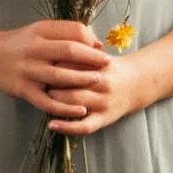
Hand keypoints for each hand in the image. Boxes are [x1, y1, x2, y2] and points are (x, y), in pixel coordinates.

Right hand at [0, 19, 112, 120]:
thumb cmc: (20, 44)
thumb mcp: (40, 30)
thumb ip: (66, 32)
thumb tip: (96, 43)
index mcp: (39, 32)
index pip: (71, 32)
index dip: (90, 40)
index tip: (101, 50)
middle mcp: (33, 50)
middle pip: (68, 52)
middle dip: (91, 58)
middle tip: (107, 64)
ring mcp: (27, 71)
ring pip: (59, 77)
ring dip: (82, 80)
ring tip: (98, 81)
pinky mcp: (23, 90)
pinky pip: (47, 102)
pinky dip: (65, 108)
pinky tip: (81, 110)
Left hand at [44, 39, 161, 136]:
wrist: (137, 83)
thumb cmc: (108, 67)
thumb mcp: (96, 54)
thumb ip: (77, 49)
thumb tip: (49, 45)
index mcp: (99, 64)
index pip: (71, 61)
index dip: (52, 61)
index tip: (39, 61)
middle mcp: (103, 84)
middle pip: (71, 82)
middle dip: (50, 81)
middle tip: (36, 79)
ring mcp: (103, 103)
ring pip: (75, 103)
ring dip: (55, 100)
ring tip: (42, 96)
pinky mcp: (104, 119)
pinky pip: (84, 126)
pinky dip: (67, 127)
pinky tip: (52, 125)